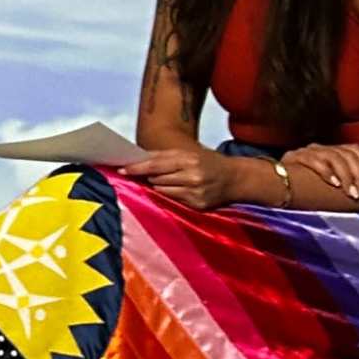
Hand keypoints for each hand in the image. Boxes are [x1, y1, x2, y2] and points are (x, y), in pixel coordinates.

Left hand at [113, 142, 238, 210]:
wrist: (237, 178)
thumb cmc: (208, 163)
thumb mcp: (190, 154)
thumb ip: (166, 157)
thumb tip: (138, 160)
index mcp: (189, 159)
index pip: (156, 163)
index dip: (138, 167)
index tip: (122, 169)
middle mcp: (192, 175)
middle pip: (157, 178)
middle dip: (147, 176)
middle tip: (136, 175)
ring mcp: (195, 192)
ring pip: (163, 190)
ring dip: (157, 187)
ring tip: (162, 182)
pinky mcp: (198, 205)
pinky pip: (173, 201)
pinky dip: (169, 196)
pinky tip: (172, 191)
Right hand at [285, 144, 358, 206]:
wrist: (270, 183)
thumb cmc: (301, 187)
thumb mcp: (326, 182)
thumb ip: (343, 179)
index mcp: (330, 150)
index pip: (354, 149)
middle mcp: (320, 148)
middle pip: (346, 154)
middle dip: (358, 176)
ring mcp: (307, 151)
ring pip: (333, 157)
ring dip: (345, 177)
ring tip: (350, 193)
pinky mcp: (294, 157)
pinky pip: (314, 161)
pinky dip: (326, 172)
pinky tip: (333, 184)